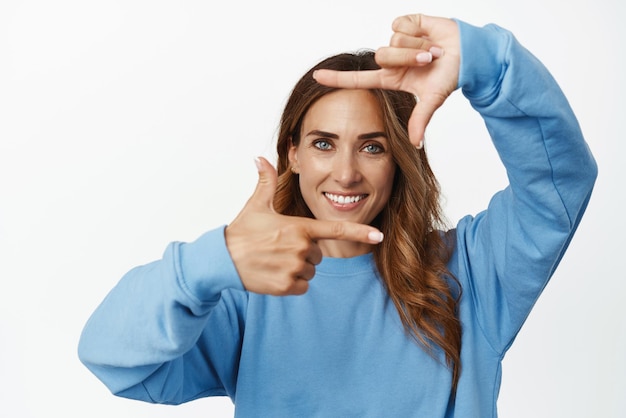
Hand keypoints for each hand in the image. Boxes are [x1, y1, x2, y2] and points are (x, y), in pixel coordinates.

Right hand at [225, 157, 383, 295]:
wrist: (221, 259)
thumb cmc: (241, 232)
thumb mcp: (256, 205)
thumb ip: (265, 181)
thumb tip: (260, 158)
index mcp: (299, 227)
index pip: (335, 229)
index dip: (360, 232)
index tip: (378, 235)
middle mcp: (301, 248)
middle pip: (318, 254)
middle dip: (304, 253)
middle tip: (280, 248)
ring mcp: (294, 268)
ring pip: (310, 272)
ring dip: (298, 269)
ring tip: (275, 261)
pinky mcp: (286, 286)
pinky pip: (302, 287)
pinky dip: (291, 284)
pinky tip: (274, 274)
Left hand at [313, 14, 459, 146]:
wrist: (470, 54)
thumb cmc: (450, 76)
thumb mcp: (432, 100)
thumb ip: (420, 120)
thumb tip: (415, 144)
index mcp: (392, 78)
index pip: (358, 79)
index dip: (337, 78)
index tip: (316, 77)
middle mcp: (391, 60)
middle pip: (383, 56)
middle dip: (409, 58)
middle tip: (429, 61)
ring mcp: (397, 41)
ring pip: (394, 40)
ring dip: (417, 46)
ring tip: (433, 50)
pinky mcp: (407, 23)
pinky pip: (401, 24)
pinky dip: (418, 30)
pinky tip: (428, 33)